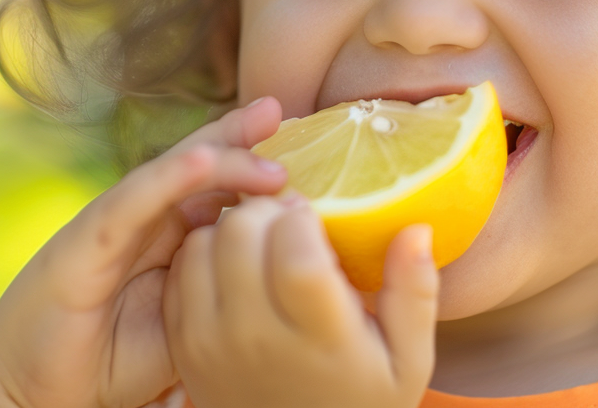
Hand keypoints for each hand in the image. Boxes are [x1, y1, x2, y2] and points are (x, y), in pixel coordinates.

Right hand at [0, 99, 287, 407]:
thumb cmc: (112, 363)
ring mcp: (114, 223)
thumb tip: (288, 276)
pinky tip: (204, 161)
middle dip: (240, 133)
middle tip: (282, 108)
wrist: (37, 394)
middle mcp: (143, 219)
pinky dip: (169, 177)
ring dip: (220, 148)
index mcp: (169, 237)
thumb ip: (224, 292)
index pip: (218, 186)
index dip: (256, 162)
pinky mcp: (85, 239)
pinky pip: (133, 200)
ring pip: (172, 171)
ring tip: (264, 128)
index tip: (308, 146)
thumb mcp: (189, 324)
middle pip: (198, 164)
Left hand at [162, 195, 438, 407]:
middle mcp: (256, 338)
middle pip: (242, 235)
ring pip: (205, 243)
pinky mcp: (183, 345)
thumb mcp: (407, 360)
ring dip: (233, 227)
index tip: (314, 213)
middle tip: (286, 219)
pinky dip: (202, 251)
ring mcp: (210, 342)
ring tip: (261, 238)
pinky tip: (233, 263)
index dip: (302, 217)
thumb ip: (415, 294)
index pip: (295, 255)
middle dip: (267, 210)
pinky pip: (181, 270)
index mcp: (318, 338)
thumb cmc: (359, 401)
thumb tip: (416, 229)